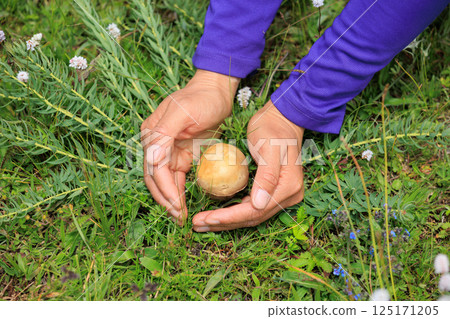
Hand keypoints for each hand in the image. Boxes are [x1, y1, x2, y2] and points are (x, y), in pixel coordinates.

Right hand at [141, 70, 239, 224]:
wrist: (216, 91)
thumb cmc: (200, 99)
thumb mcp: (182, 112)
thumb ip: (163, 134)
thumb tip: (150, 157)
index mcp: (152, 134)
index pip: (155, 169)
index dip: (164, 189)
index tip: (177, 206)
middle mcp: (156, 144)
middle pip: (155, 179)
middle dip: (165, 199)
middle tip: (179, 218)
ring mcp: (168, 150)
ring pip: (165, 181)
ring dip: (171, 199)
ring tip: (181, 218)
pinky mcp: (181, 155)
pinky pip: (177, 177)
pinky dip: (179, 191)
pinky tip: (184, 204)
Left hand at [192, 101, 304, 230]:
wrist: (282, 118)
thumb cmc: (273, 129)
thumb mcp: (270, 148)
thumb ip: (268, 177)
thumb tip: (259, 205)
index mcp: (289, 188)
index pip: (255, 211)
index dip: (229, 217)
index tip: (207, 218)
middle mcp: (288, 196)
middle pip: (252, 218)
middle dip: (224, 223)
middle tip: (197, 224)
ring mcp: (281, 196)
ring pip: (250, 216)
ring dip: (226, 221)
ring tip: (202, 222)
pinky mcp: (272, 192)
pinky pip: (251, 207)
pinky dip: (232, 212)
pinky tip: (216, 213)